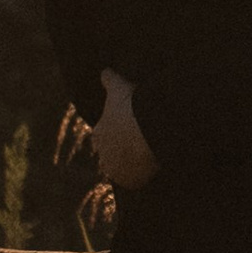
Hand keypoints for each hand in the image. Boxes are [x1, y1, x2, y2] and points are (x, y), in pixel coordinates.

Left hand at [95, 69, 157, 190]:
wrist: (145, 130)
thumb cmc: (132, 107)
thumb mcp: (120, 88)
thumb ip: (110, 80)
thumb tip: (104, 71)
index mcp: (99, 133)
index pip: (102, 137)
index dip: (115, 133)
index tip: (127, 131)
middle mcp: (103, 154)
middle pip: (111, 156)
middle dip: (121, 152)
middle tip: (138, 146)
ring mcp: (116, 170)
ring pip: (121, 170)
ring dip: (131, 166)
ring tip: (147, 160)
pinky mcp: (129, 182)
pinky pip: (135, 182)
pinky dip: (142, 177)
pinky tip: (152, 170)